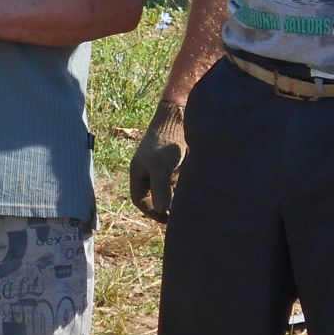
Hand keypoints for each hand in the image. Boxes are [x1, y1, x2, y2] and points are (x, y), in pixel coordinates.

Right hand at [129, 101, 186, 218]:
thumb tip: (162, 210)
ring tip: (189, 201)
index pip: (140, 199)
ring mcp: (164, 167)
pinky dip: (185, 187)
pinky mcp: (178, 163)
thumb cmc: (166, 140)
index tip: (167, 217)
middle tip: (179, 215)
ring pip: (169, 190)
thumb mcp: (161, 167)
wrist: (180, 117)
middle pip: (154, 196)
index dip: (151, 211)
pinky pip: (179, 182)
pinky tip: (195, 189)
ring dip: (177, 197)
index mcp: (138, 171)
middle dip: (166, 206)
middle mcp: (149, 171)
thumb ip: (160, 189)